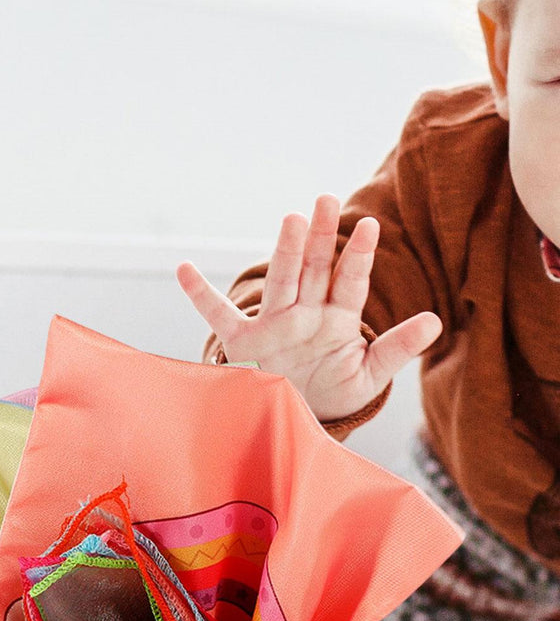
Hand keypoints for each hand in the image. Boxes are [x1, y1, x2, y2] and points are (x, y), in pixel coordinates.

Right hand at [176, 194, 441, 421]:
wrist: (296, 420)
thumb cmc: (333, 394)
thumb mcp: (369, 375)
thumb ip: (397, 348)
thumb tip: (436, 321)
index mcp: (337, 320)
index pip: (351, 282)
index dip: (360, 257)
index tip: (370, 226)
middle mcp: (305, 314)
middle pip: (315, 270)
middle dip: (322, 237)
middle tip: (327, 200)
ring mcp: (274, 325)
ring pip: (281, 282)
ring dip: (286, 252)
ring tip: (293, 220)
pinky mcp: (243, 343)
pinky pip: (218, 316)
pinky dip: (200, 295)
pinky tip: (184, 269)